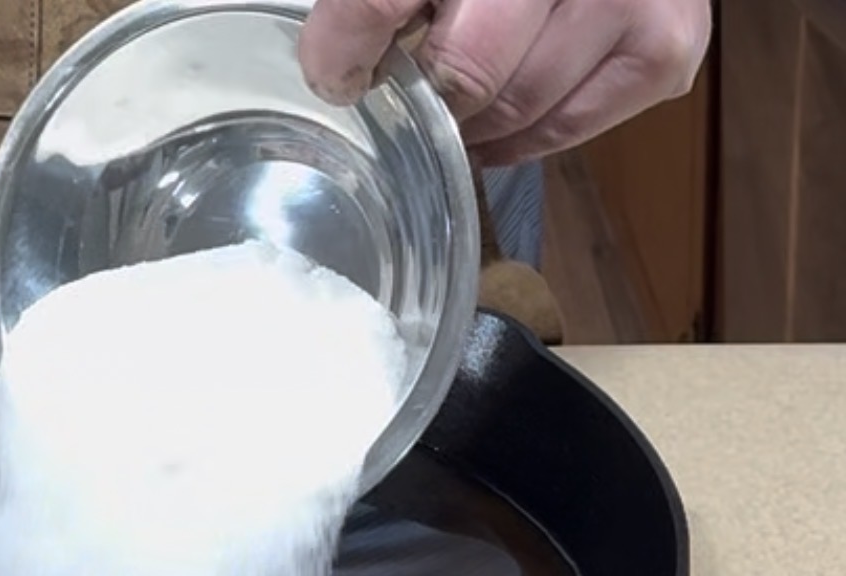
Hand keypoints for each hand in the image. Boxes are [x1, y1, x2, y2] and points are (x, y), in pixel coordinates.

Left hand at [297, 0, 711, 165]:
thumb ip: (381, 0)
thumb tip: (336, 66)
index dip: (344, 47)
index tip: (336, 74)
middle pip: (464, 67)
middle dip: (428, 95)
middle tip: (414, 95)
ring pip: (516, 105)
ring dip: (472, 124)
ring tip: (459, 105)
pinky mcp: (664, 47)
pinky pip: (568, 125)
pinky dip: (523, 137)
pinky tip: (503, 122)